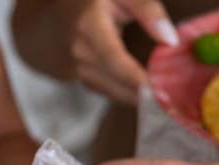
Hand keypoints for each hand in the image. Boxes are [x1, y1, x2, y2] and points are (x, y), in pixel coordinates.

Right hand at [13, 0, 177, 104]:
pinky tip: (142, 90)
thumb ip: (147, 11)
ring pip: (112, 91)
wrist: (46, 16)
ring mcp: (75, 69)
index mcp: (88, 25)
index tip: (157, 91)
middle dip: (145, 93)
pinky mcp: (78, 78)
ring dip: (137, 96)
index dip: (135, 78)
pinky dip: (125, 92)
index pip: (113, 59)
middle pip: (116, 82)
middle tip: (172, 99)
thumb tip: (170, 40)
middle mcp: (79, 52)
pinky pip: (106, 90)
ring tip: (163, 97)